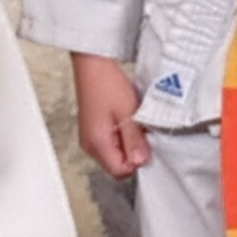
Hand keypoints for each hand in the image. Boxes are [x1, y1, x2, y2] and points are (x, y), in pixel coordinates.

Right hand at [71, 52, 151, 180]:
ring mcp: (90, 138)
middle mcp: (90, 145)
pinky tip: (126, 120)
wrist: (93, 64)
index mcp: (97, 144)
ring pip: (115, 154)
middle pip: (117, 165)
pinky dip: (122, 136)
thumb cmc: (107, 84)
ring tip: (133, 123)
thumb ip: (135, 141)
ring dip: (128, 144)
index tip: (146, 144)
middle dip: (133, 154)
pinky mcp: (93, 130)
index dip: (137, 161)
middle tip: (141, 132)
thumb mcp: (128, 113)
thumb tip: (140, 162)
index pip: (120, 172)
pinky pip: (111, 143)